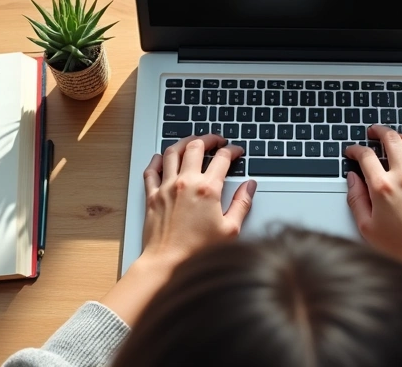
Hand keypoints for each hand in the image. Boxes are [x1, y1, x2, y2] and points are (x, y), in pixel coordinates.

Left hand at [101, 134, 255, 324]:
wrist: (167, 263)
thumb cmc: (197, 251)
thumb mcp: (230, 229)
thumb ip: (242, 203)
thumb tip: (249, 186)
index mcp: (207, 189)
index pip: (223, 158)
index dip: (233, 151)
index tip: (237, 152)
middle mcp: (186, 182)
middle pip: (196, 146)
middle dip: (209, 138)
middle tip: (216, 140)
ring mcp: (166, 187)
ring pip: (173, 151)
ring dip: (184, 142)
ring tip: (193, 141)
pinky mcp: (152, 196)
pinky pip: (152, 170)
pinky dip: (157, 159)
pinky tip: (163, 157)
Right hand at [344, 125, 401, 282]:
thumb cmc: (400, 247)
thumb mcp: (367, 227)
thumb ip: (356, 199)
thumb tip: (352, 180)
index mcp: (382, 188)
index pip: (365, 156)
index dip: (355, 149)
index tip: (353, 151)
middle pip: (391, 139)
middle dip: (379, 131)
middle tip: (374, 132)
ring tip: (396, 138)